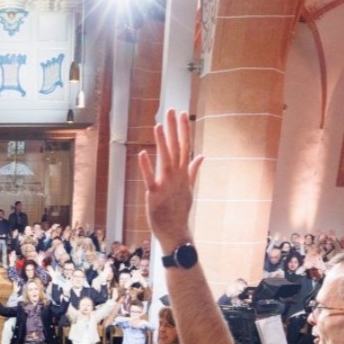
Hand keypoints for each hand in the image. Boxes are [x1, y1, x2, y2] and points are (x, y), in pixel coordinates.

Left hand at [139, 109, 202, 251]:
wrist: (176, 231)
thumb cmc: (180, 209)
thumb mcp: (189, 187)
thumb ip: (193, 169)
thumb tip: (201, 155)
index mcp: (183, 173)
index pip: (185, 146)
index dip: (184, 130)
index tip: (182, 113)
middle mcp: (176, 176)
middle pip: (176, 148)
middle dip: (174, 129)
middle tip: (171, 111)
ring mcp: (166, 185)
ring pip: (165, 160)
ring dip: (162, 143)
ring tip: (158, 126)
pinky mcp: (154, 194)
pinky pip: (150, 178)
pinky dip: (146, 166)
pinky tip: (142, 153)